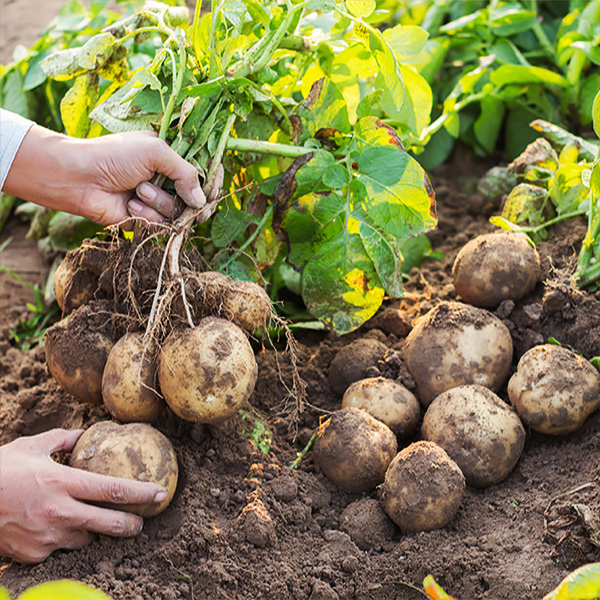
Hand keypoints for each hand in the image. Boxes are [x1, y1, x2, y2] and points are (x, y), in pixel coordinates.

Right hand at [0, 429, 166, 562]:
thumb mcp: (31, 446)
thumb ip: (61, 439)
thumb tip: (82, 432)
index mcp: (62, 482)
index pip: (112, 490)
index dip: (141, 493)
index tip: (160, 493)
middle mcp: (59, 512)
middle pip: (108, 523)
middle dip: (132, 525)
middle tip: (143, 522)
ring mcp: (46, 536)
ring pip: (85, 538)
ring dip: (94, 531)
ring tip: (96, 522)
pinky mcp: (34, 555)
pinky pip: (60, 549)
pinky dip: (64, 539)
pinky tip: (58, 528)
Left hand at [3, 126, 217, 227]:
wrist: (80, 178)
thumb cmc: (115, 155)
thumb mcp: (155, 152)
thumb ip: (186, 173)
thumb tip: (202, 201)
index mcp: (172, 156)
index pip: (205, 169)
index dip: (213, 180)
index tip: (214, 188)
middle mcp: (168, 179)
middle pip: (197, 197)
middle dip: (190, 199)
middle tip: (189, 204)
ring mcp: (158, 200)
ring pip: (179, 212)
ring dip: (160, 202)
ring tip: (138, 190)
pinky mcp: (147, 219)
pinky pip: (161, 225)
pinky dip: (147, 214)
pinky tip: (130, 204)